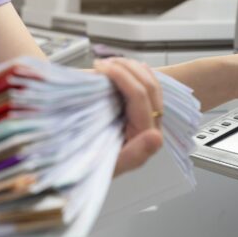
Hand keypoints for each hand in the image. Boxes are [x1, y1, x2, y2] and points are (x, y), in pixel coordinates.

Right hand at [94, 58, 163, 175]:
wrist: (81, 173)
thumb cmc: (91, 171)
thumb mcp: (109, 168)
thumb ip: (134, 155)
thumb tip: (156, 137)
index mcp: (146, 136)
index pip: (141, 97)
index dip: (123, 77)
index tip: (100, 68)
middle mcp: (152, 125)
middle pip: (149, 85)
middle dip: (125, 67)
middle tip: (100, 63)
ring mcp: (148, 117)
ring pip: (149, 82)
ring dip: (129, 67)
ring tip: (107, 63)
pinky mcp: (140, 112)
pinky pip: (144, 86)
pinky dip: (132, 73)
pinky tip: (117, 67)